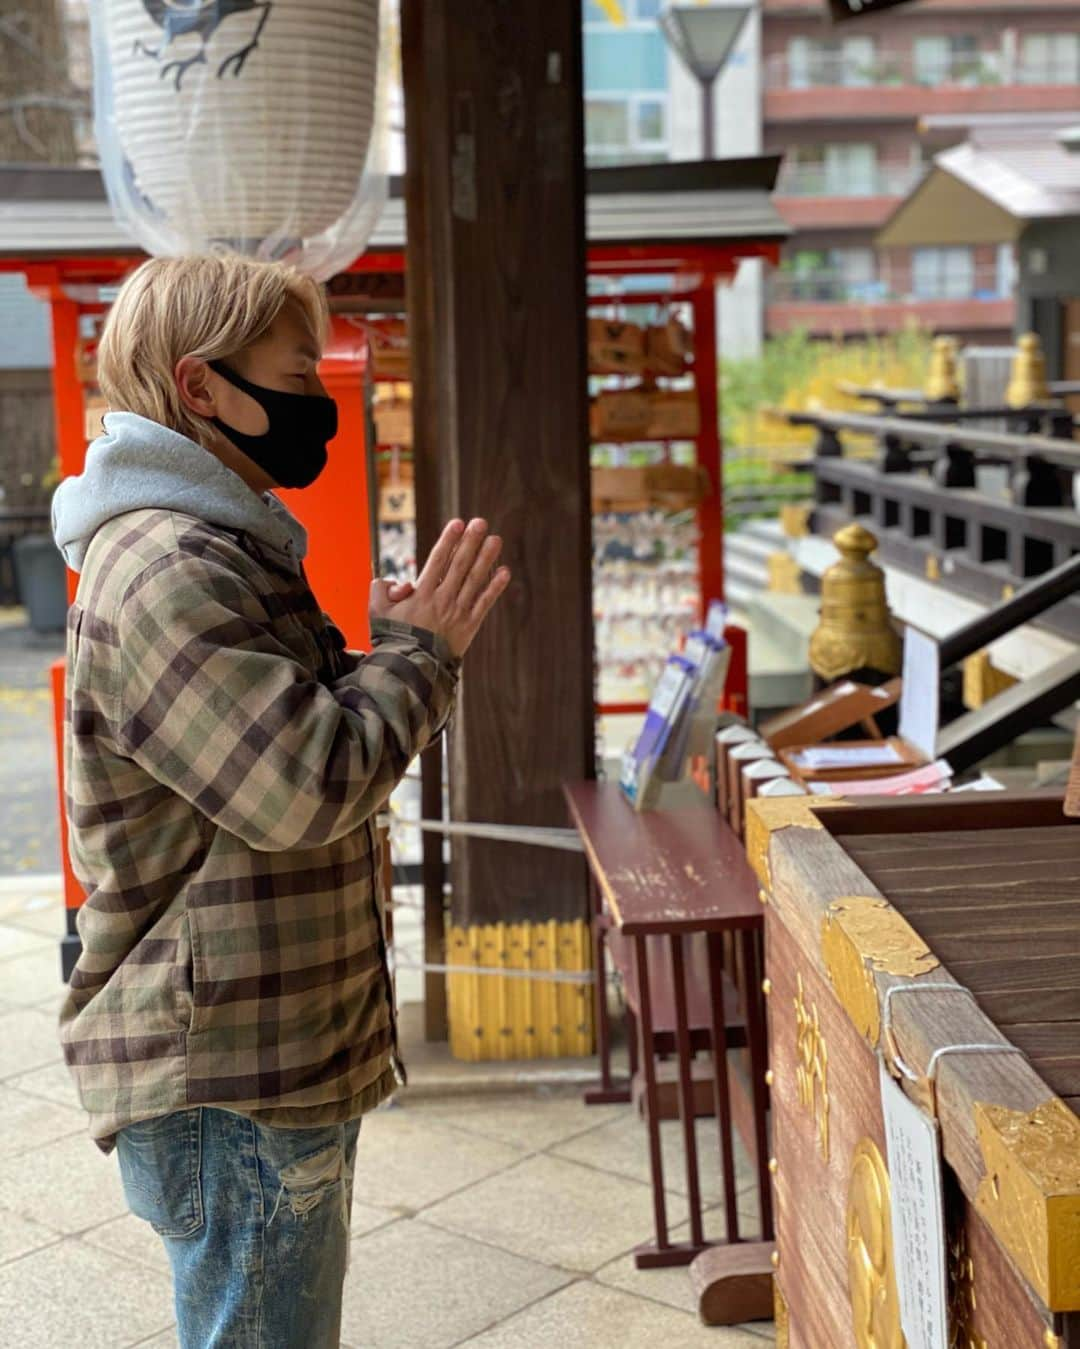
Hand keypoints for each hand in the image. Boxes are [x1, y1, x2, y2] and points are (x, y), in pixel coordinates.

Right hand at [370, 518, 509, 658]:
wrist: (412, 669)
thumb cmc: (393, 639)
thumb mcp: (377, 612)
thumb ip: (382, 590)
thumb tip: (400, 581)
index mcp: (421, 594)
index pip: (437, 560)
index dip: (448, 540)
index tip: (458, 523)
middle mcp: (442, 599)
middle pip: (459, 565)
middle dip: (470, 542)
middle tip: (480, 522)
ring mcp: (458, 612)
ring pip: (475, 580)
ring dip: (486, 558)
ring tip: (496, 539)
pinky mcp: (469, 626)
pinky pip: (484, 603)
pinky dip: (495, 588)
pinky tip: (505, 572)